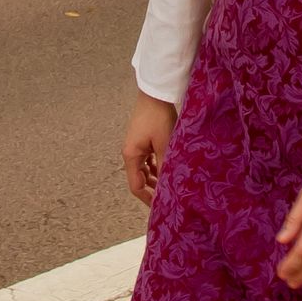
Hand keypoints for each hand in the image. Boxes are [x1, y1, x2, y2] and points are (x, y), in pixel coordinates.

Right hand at [122, 91, 177, 206]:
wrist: (155, 94)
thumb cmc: (158, 118)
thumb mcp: (164, 145)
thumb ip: (165, 167)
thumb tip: (169, 187)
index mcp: (131, 156)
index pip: (136, 186)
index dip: (147, 199)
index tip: (161, 206)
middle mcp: (130, 152)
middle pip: (139, 178)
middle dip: (152, 188)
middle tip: (169, 196)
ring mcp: (136, 144)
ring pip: (144, 168)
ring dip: (155, 176)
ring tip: (171, 183)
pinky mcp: (142, 138)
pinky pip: (147, 158)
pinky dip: (156, 165)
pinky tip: (167, 166)